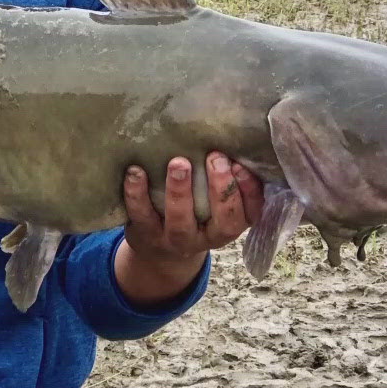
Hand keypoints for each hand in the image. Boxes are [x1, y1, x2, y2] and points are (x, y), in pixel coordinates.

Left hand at [114, 152, 265, 307]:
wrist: (159, 251)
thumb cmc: (196, 212)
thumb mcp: (215, 202)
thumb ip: (226, 177)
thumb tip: (232, 136)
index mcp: (231, 225)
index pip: (250, 212)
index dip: (249, 190)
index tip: (240, 164)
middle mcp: (208, 236)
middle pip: (223, 221)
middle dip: (222, 188)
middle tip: (215, 157)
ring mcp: (176, 239)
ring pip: (180, 221)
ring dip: (180, 192)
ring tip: (179, 163)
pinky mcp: (146, 234)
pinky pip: (142, 215)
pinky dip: (137, 193)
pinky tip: (136, 171)